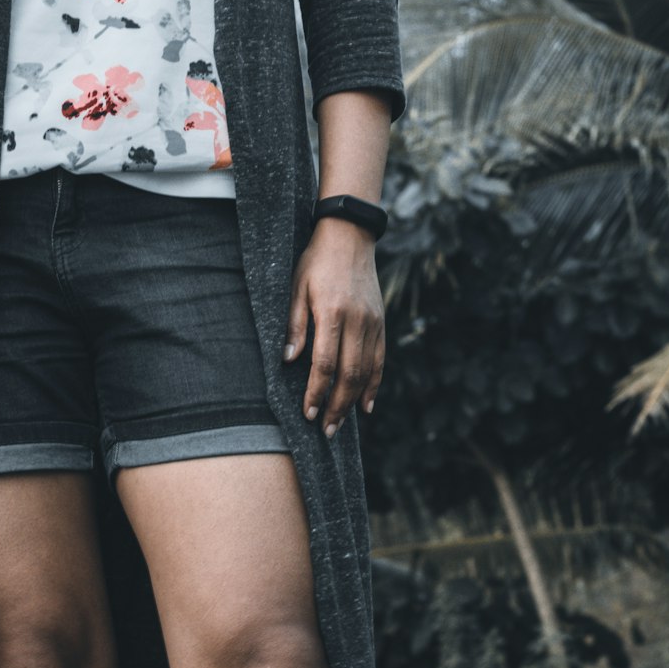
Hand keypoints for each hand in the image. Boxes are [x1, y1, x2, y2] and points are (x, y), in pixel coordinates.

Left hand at [281, 218, 384, 435]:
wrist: (350, 236)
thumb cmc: (316, 261)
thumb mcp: (296, 286)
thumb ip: (295, 325)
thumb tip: (287, 360)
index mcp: (333, 312)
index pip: (324, 364)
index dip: (316, 392)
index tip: (308, 413)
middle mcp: (357, 321)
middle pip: (349, 374)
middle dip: (337, 406)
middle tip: (326, 430)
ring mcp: (373, 322)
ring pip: (367, 372)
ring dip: (353, 401)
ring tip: (340, 423)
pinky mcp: (381, 322)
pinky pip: (380, 360)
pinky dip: (374, 385)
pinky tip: (366, 404)